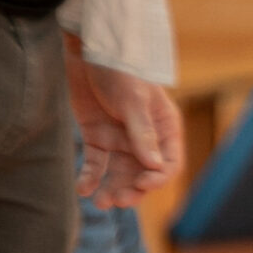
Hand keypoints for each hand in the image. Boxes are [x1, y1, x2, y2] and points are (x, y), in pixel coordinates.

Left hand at [64, 39, 182, 205]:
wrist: (87, 50)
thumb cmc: (119, 70)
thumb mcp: (132, 101)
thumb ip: (142, 133)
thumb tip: (155, 167)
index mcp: (164, 128)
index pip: (168, 163)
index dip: (157, 178)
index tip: (141, 184)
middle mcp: (144, 138)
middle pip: (143, 174)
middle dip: (132, 190)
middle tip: (116, 200)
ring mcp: (120, 139)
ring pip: (119, 175)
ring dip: (111, 189)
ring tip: (100, 202)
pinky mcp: (97, 138)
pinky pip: (95, 165)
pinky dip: (90, 178)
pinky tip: (83, 189)